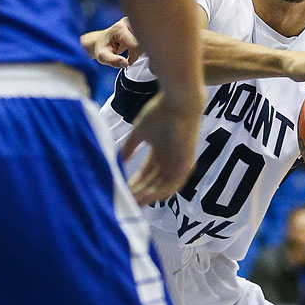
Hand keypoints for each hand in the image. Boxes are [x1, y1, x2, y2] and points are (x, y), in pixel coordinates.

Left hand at [83, 17, 142, 67]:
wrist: (100, 40)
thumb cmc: (101, 48)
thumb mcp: (103, 57)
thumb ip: (113, 61)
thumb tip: (126, 64)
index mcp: (119, 28)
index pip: (135, 45)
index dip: (134, 56)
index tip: (128, 61)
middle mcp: (128, 22)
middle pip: (142, 42)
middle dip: (138, 52)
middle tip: (129, 55)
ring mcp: (134, 22)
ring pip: (146, 40)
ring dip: (139, 49)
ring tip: (129, 50)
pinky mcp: (138, 24)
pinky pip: (146, 38)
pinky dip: (141, 46)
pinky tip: (133, 47)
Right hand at [121, 91, 203, 205]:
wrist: (177, 102)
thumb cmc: (159, 112)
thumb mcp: (140, 133)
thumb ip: (130, 147)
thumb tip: (118, 159)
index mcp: (160, 153)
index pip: (145, 174)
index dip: (133, 183)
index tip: (120, 190)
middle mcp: (170, 161)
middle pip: (152, 183)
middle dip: (137, 193)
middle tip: (122, 203)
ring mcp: (179, 163)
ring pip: (162, 186)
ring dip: (146, 196)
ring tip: (131, 202)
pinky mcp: (186, 164)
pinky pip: (173, 184)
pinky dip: (159, 192)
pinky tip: (144, 196)